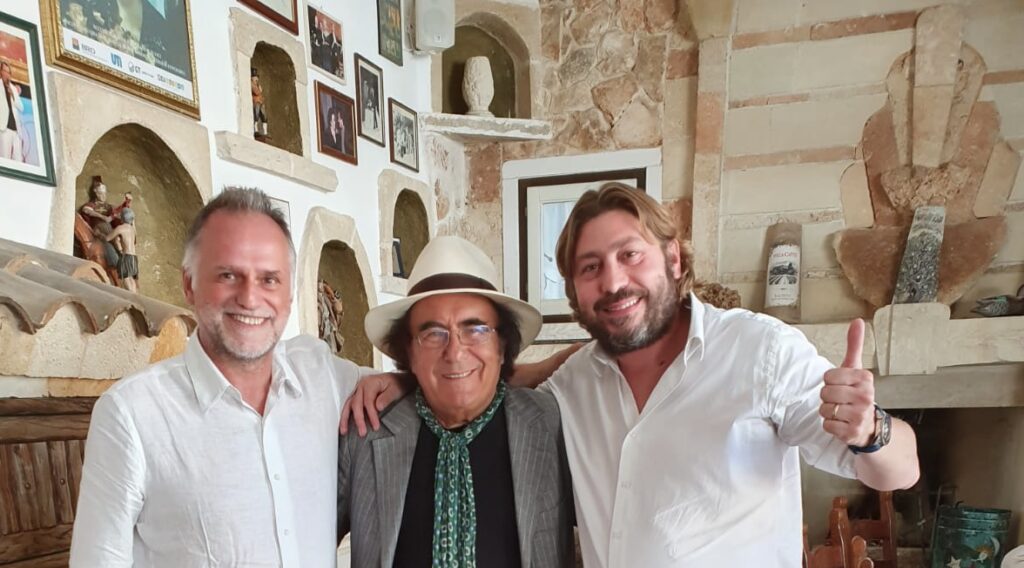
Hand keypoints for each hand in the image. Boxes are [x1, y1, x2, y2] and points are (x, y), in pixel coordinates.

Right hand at [339, 373, 407, 435]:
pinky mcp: (357, 396)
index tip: (376, 426)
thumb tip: (378, 407)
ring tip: (344, 432)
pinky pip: (349, 406)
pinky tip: (344, 425)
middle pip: (356, 403)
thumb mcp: (395, 390)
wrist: (396, 380)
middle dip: (359, 419)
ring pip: (348, 405)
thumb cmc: (396, 384)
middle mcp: (361, 385)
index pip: (368, 401)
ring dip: (345, 419)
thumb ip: (386, 398)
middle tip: (362, 433)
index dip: (371, 414)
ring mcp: (357, 390)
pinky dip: (345, 416)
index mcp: (370, 382)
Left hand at [819, 319, 875, 446]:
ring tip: (841, 412)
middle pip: (825, 392)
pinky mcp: (852, 433)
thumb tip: (857, 321)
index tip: (842, 386)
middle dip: (828, 397)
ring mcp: (860, 416)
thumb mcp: (856, 369)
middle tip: (841, 400)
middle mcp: (866, 397)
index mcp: (865, 379)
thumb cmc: (857, 394)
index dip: (830, 382)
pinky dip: (830, 425)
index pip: (828, 376)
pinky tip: (842, 423)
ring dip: (828, 412)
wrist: (871, 426)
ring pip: (824, 409)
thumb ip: (854, 345)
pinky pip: (826, 425)